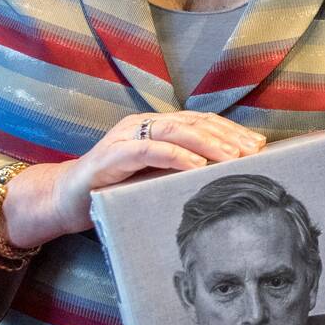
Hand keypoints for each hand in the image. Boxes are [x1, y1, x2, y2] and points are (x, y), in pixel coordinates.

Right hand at [2, 111, 264, 248]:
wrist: (64, 202)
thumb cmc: (113, 193)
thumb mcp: (154, 179)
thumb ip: (180, 172)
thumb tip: (224, 179)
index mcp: (155, 128)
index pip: (201, 123)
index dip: (231, 131)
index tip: (259, 145)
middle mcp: (142, 125)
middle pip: (194, 122)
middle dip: (227, 136)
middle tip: (254, 151)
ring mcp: (125, 137)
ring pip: (176, 131)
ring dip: (208, 143)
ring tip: (234, 157)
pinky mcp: (111, 155)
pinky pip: (149, 150)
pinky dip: (176, 156)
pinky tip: (197, 165)